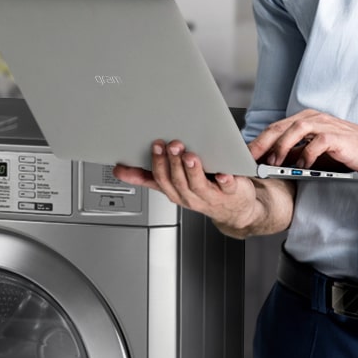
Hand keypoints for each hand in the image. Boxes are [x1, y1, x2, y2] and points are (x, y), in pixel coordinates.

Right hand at [112, 139, 263, 231]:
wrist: (237, 211)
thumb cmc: (205, 193)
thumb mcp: (173, 185)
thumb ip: (148, 176)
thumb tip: (119, 169)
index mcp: (175, 191)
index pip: (159, 179)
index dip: (154, 165)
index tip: (153, 147)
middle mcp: (190, 196)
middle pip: (176, 180)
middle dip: (171, 162)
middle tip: (170, 145)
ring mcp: (210, 196)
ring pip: (197, 184)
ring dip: (192, 169)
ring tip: (189, 155)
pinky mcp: (231, 193)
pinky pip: (227, 187)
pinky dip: (225, 180)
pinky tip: (223, 173)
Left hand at [249, 108, 357, 177]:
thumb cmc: (353, 152)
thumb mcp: (319, 153)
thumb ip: (299, 152)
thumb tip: (274, 161)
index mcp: (309, 120)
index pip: (277, 128)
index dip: (259, 140)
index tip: (245, 155)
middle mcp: (315, 119)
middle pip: (280, 126)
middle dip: (261, 142)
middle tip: (248, 158)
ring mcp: (327, 125)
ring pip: (295, 130)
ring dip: (280, 146)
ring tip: (272, 162)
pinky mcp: (339, 137)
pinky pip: (317, 142)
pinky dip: (306, 154)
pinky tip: (301, 165)